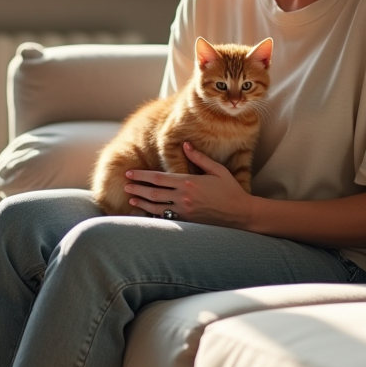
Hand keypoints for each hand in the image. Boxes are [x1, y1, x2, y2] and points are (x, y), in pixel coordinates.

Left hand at [124, 142, 251, 227]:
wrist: (240, 214)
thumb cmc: (230, 190)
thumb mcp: (217, 170)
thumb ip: (199, 158)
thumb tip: (186, 144)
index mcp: (188, 182)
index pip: (158, 178)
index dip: (141, 176)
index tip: (130, 173)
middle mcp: (183, 197)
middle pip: (153, 193)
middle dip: (137, 188)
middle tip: (125, 184)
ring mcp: (184, 211)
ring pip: (157, 207)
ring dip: (142, 202)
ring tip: (131, 197)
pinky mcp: (188, 222)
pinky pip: (166, 218)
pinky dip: (154, 215)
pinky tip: (146, 211)